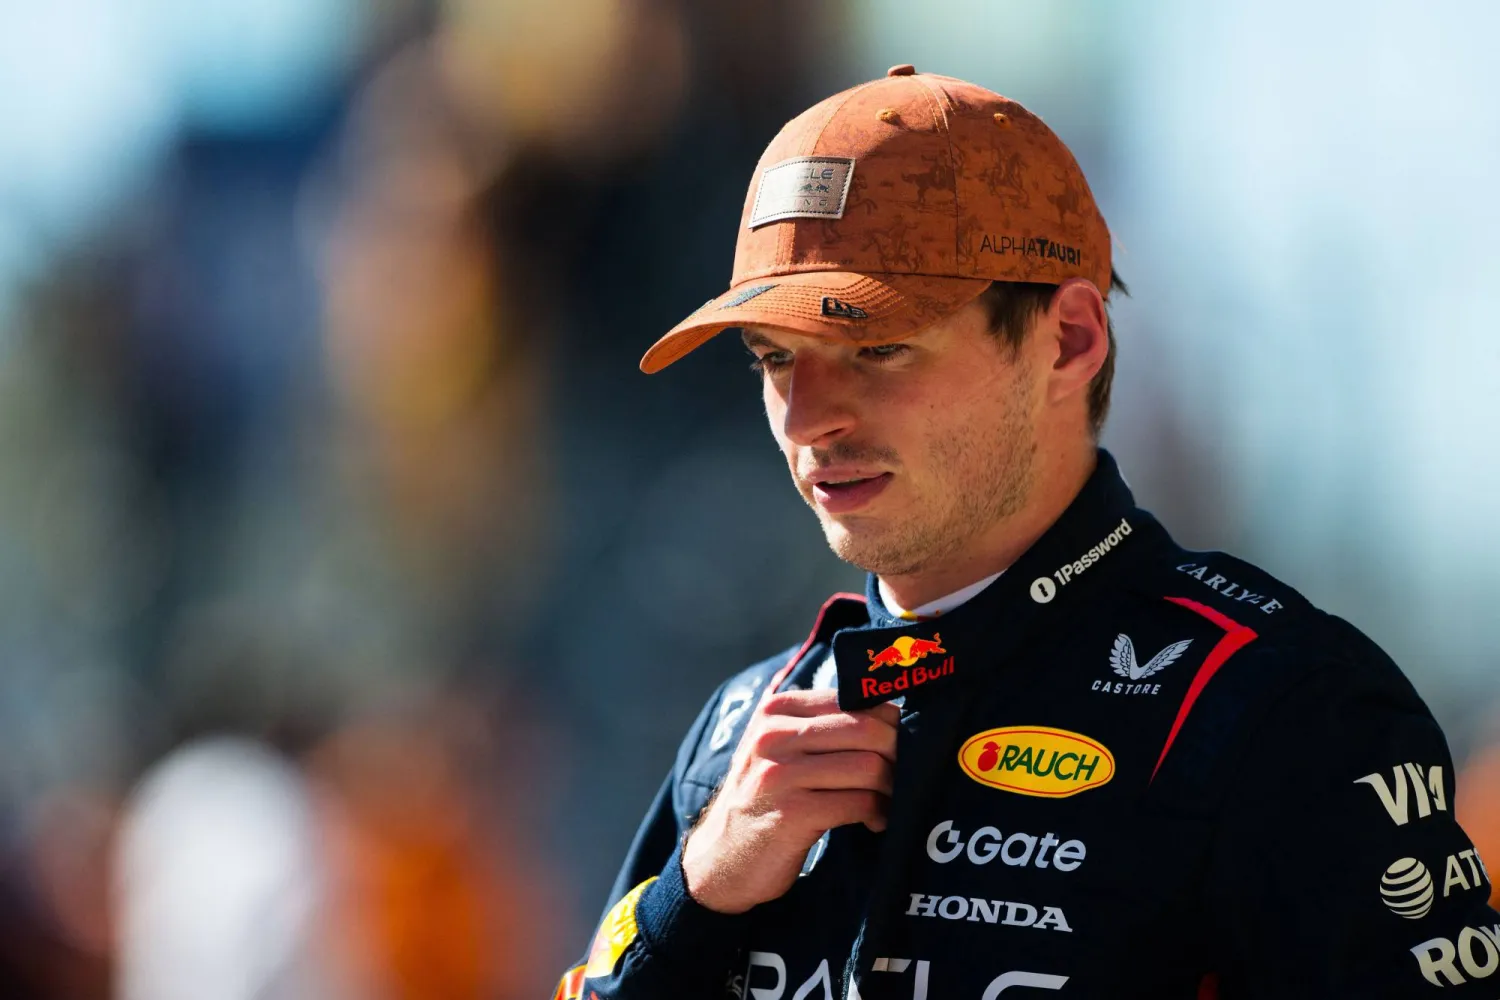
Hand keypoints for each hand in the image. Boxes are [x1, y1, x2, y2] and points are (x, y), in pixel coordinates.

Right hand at [681, 687, 899, 913]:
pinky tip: (874, 822)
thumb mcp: (781, 750)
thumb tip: (894, 716)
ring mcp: (780, 775)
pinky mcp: (791, 814)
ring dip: (890, 788)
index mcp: (776, 710)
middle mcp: (774, 736)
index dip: (888, 722)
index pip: (853, 700)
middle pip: (867, 729)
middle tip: (902, 776)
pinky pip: (859, 803)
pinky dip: (877, 813)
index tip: (899, 746)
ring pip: (869, 767)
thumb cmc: (766, 799)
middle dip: (897, 754)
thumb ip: (822, 727)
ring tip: (887, 801)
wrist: (720, 858)